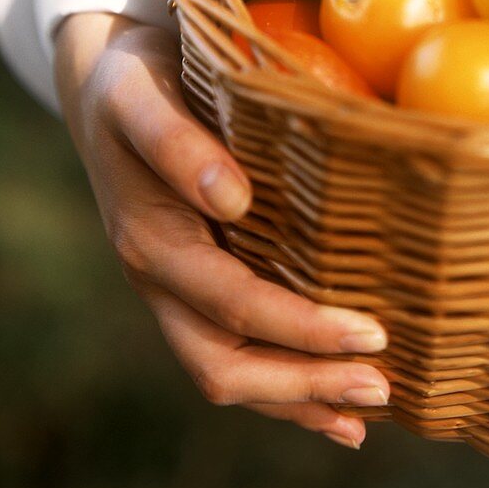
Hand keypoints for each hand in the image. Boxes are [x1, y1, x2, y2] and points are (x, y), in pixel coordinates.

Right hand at [54, 12, 388, 448]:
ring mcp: (176, 289)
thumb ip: (175, 142)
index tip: (370, 333)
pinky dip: (283, 385)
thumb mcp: (141, 96)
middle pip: (227, 363)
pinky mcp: (196, 284)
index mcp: (151, 240)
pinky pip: (233, 351)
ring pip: (229, 371)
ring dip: (300, 396)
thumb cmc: (135, 83)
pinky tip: (333, 404)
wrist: (105, 84)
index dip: (301, 328)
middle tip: (383, 386)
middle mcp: (161, 279)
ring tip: (372, 403)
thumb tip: (231, 200)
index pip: (233, 304)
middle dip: (306, 383)